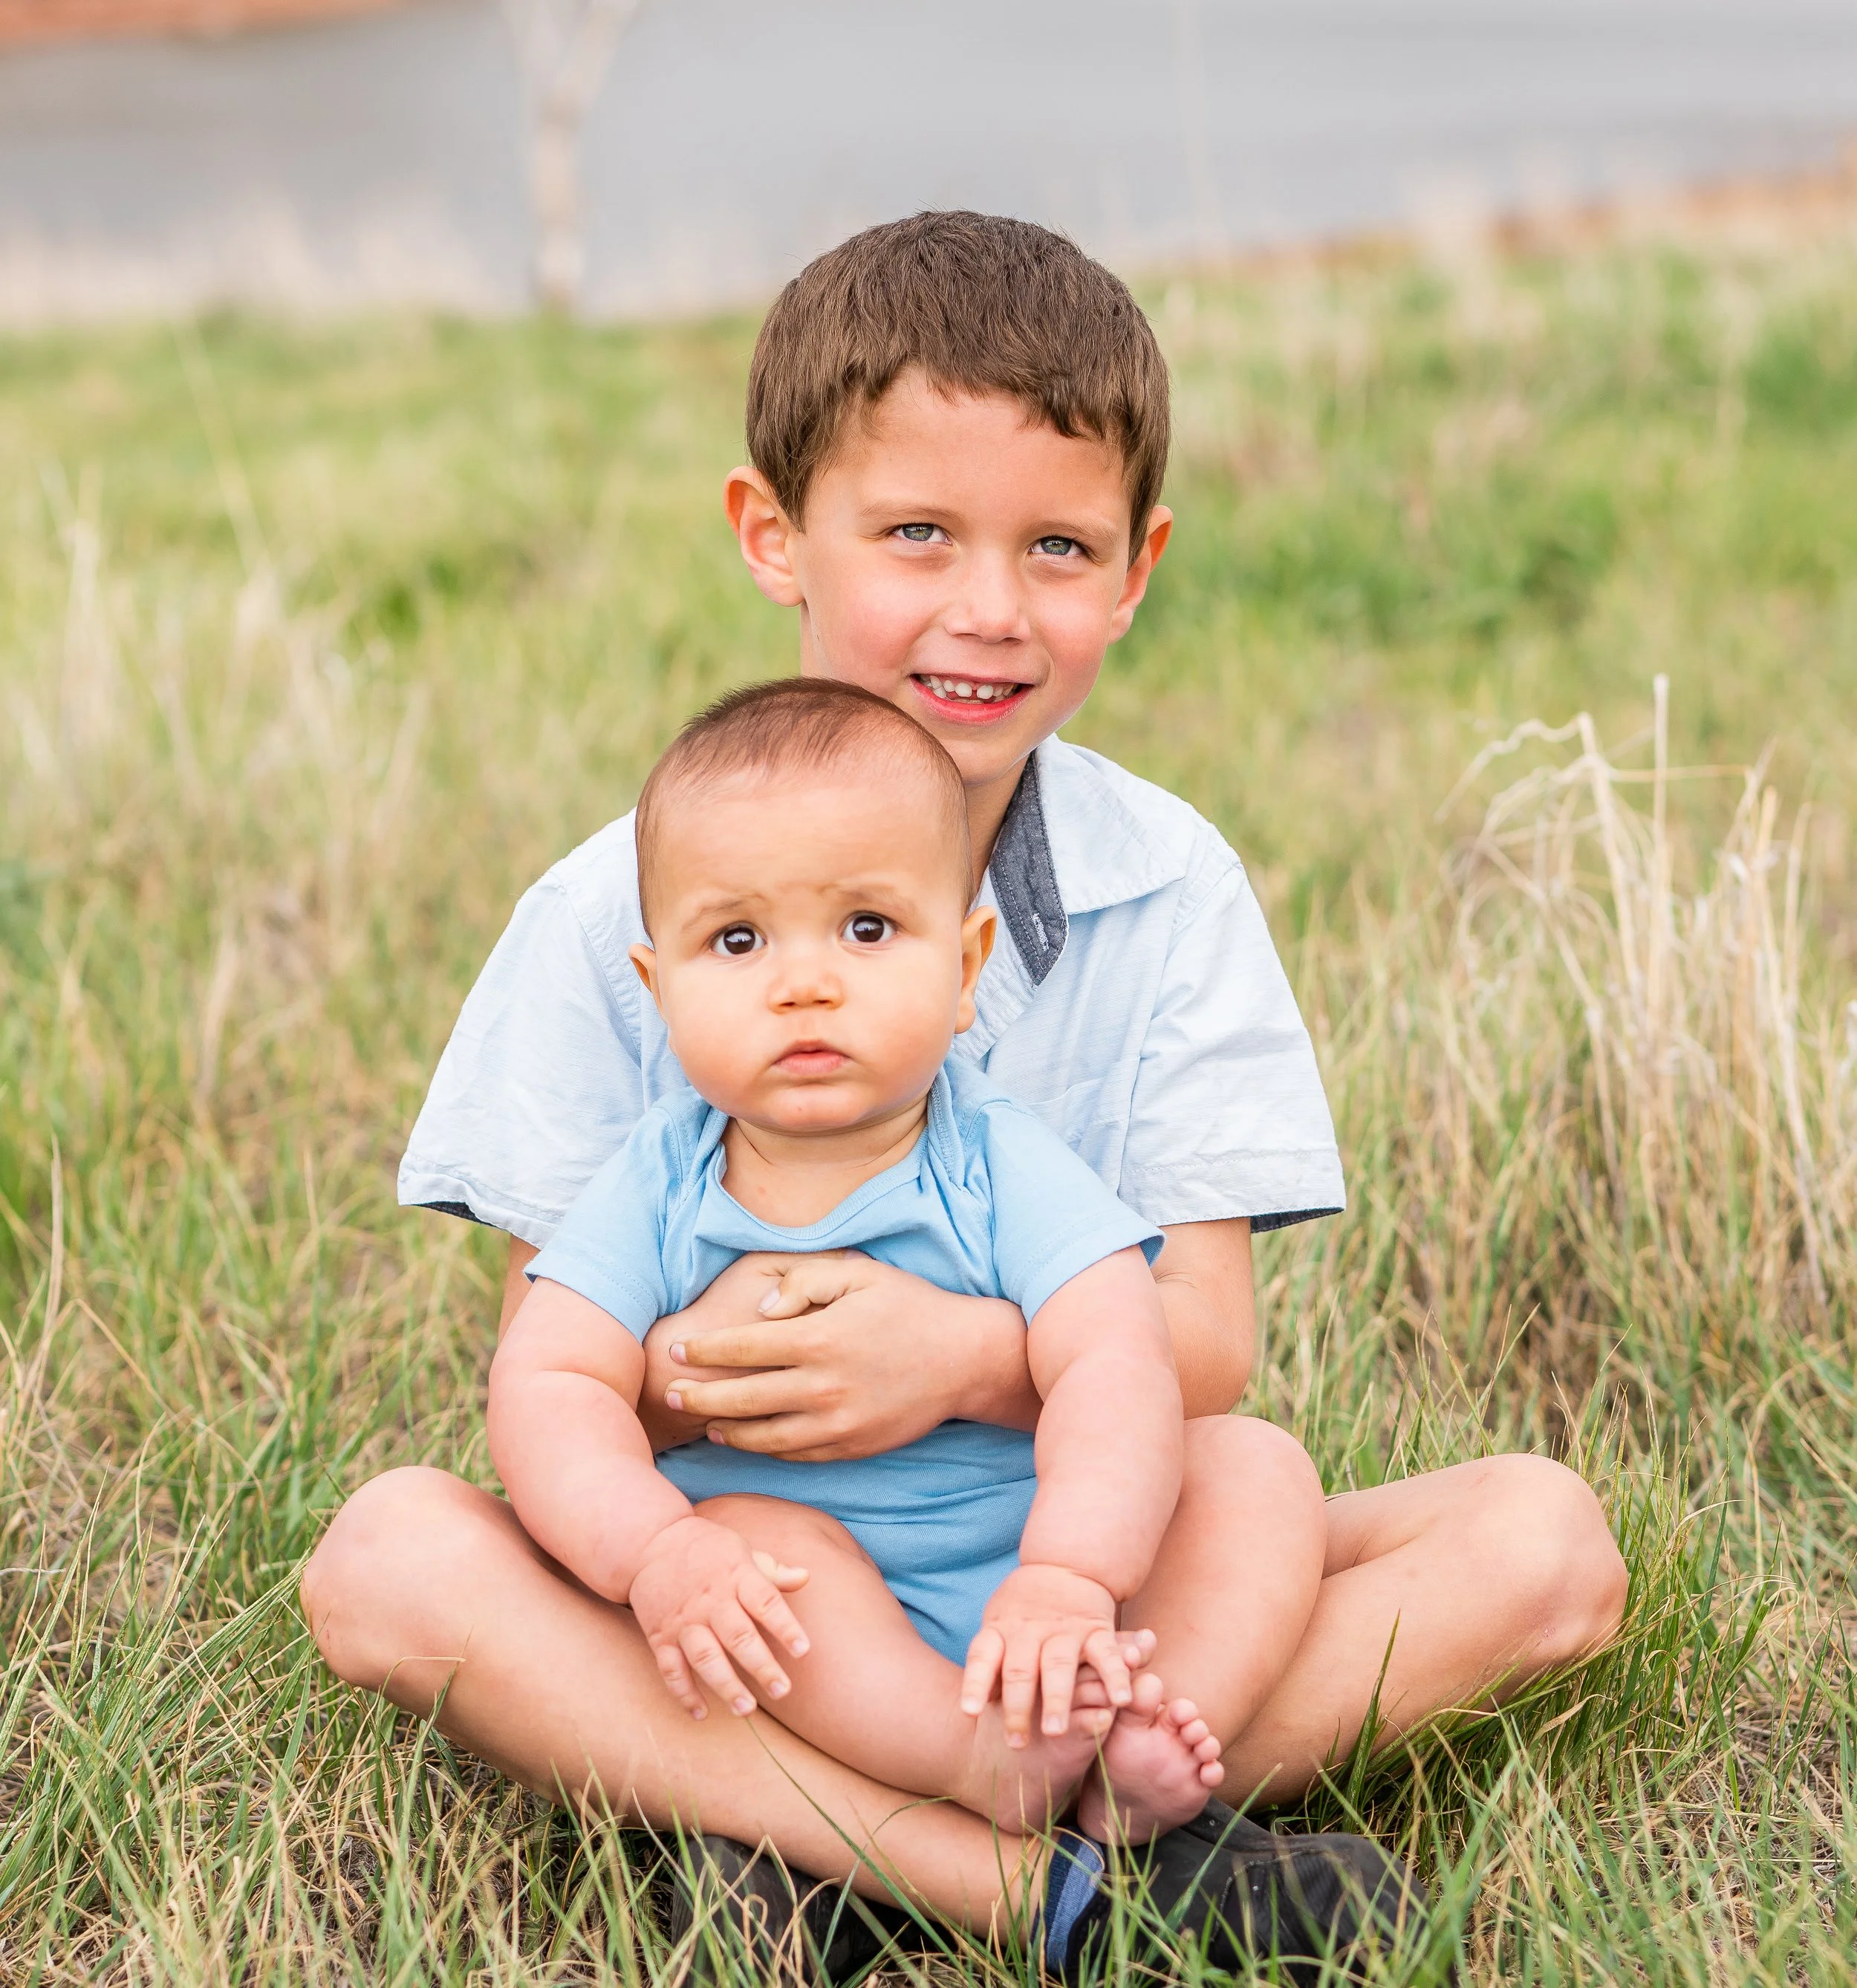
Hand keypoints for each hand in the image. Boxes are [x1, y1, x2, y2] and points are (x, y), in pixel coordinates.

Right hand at [626, 1515, 809, 1718]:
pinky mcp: (660, 1636)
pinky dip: (683, 1692)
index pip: (766, 1602)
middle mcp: (711, 1600)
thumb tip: (806, 1577)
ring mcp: (684, 1620)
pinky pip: (671, 1669)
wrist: (650, 1543)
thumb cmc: (707, 1550)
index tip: (804, 1651)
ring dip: (725, 1685)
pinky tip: (701, 1713)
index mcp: (736, 1576)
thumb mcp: (742, 1551)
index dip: (786, 1627)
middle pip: (738, 1636)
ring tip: (746, 1710)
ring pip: (705, 1657)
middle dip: (761, 1666)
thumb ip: (773, 1571)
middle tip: (782, 1691)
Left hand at [652, 1252, 1034, 1461]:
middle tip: (667, 1394)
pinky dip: (765, 1449)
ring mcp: (838, 1423)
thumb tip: (761, 1309)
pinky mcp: (852, 1446)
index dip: (702, 1351)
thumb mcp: (859, 1272)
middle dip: (697, 1397)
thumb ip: (804, 1280)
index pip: (741, 1348)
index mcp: (819, 1339)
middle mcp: (823, 1386)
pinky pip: (796, 1453)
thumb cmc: (908, 1306)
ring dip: (725, 1431)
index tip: (675, 1350)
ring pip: (763, 1436)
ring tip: (703, 1424)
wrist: (965, 1359)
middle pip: (740, 1398)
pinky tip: (749, 1439)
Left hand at [959, 1563, 1134, 1747]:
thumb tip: (977, 1705)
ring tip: (1054, 1731)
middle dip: (1018, 1707)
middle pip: (1020, 1669)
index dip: (974, 1683)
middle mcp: (1030, 1629)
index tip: (969, 1711)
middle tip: (1016, 1743)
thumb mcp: (998, 1624)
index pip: (983, 1656)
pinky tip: (1121, 1701)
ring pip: (1059, 1665)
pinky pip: (1107, 1654)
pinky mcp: (1096, 1628)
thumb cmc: (1024, 1608)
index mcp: (1002, 1628)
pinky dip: (1115, 1677)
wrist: (1067, 1562)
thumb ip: (991, 1663)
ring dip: (1057, 1699)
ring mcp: (1065, 1628)